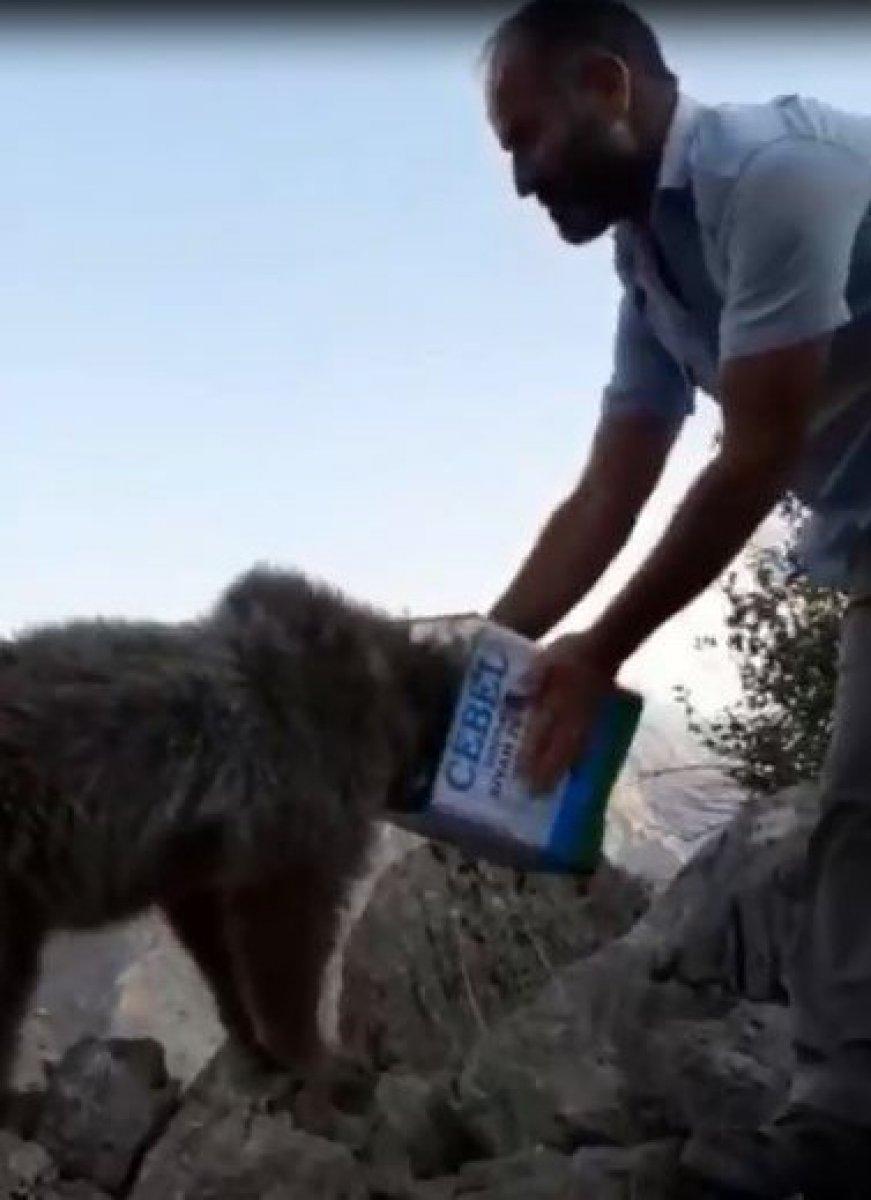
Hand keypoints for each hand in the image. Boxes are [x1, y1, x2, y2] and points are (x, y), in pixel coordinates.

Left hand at [518, 630, 619, 792]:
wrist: (605, 648)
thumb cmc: (572, 653)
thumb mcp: (546, 658)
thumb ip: (533, 676)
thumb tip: (516, 693)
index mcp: (559, 702)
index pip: (542, 734)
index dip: (531, 755)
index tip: (520, 775)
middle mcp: (573, 717)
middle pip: (559, 750)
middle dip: (546, 773)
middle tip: (535, 793)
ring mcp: (587, 722)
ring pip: (574, 752)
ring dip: (562, 771)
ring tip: (550, 789)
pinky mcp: (596, 722)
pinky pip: (586, 746)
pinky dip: (577, 761)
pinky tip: (573, 771)